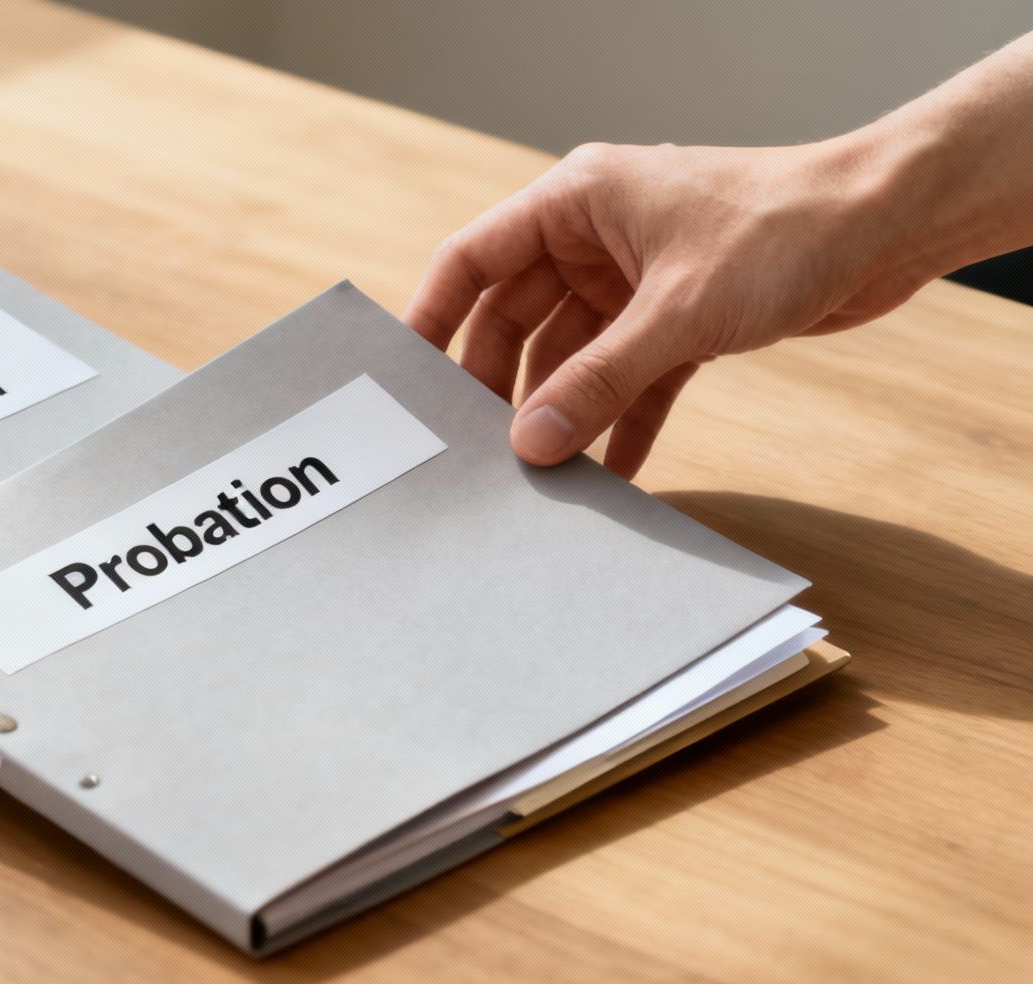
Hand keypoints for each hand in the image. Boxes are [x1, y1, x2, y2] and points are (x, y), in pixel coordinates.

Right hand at [404, 138, 939, 477]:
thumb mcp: (678, 313)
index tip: (405, 382)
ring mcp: (636, 277)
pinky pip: (629, 375)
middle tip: (475, 448)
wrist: (889, 223)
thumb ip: (598, 381)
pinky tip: (612, 472)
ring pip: (572, 353)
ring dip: (562, 410)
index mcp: (578, 200)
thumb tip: (529, 445)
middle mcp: (596, 235)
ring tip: (541, 473)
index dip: (432, 319)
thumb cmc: (786, 228)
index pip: (473, 260)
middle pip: (515, 317)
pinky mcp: (680, 315)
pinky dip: (621, 418)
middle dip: (499, 383)